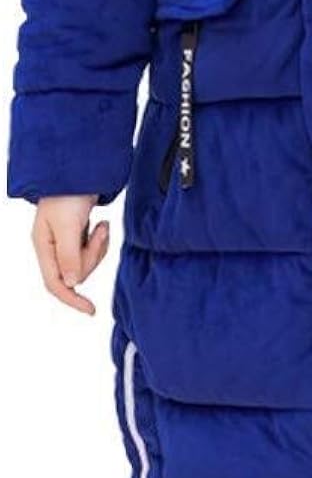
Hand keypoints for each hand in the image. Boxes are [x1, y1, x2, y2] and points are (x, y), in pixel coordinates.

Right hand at [31, 195, 108, 315]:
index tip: (91, 310)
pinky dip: (100, 240)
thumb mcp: (68, 225)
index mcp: (43, 246)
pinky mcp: (77, 234)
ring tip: (101, 225)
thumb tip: (71, 284)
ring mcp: (64, 240)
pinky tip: (101, 224)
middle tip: (100, 233)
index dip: (72, 300)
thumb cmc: (67, 193)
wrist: (78, 167)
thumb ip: (69, 255)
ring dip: (98, 246)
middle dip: (92, 257)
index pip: (55, 284)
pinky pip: (91, 249)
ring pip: (85, 262)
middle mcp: (52, 247)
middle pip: (75, 273)